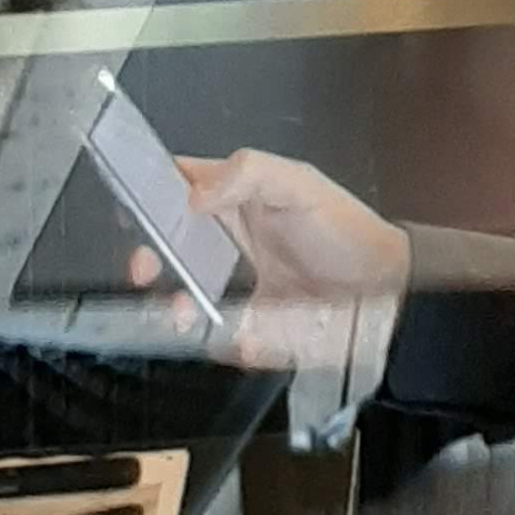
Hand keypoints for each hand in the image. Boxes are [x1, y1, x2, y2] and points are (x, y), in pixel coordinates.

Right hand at [130, 147, 409, 374]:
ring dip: (173, 305)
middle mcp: (231, 238)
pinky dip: (220, 340)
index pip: (183, 185)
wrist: (382, 290)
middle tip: (143, 267)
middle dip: (148, 256)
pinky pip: (219, 337)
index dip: (153, 193)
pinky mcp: (249, 325)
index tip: (132, 209)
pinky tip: (238, 334)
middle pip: (170, 245)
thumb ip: (248, 175)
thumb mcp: (299, 185)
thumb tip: (195, 195)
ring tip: (181, 310)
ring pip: (184, 295)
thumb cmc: (343, 229)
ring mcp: (237, 284)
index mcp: (238, 196)